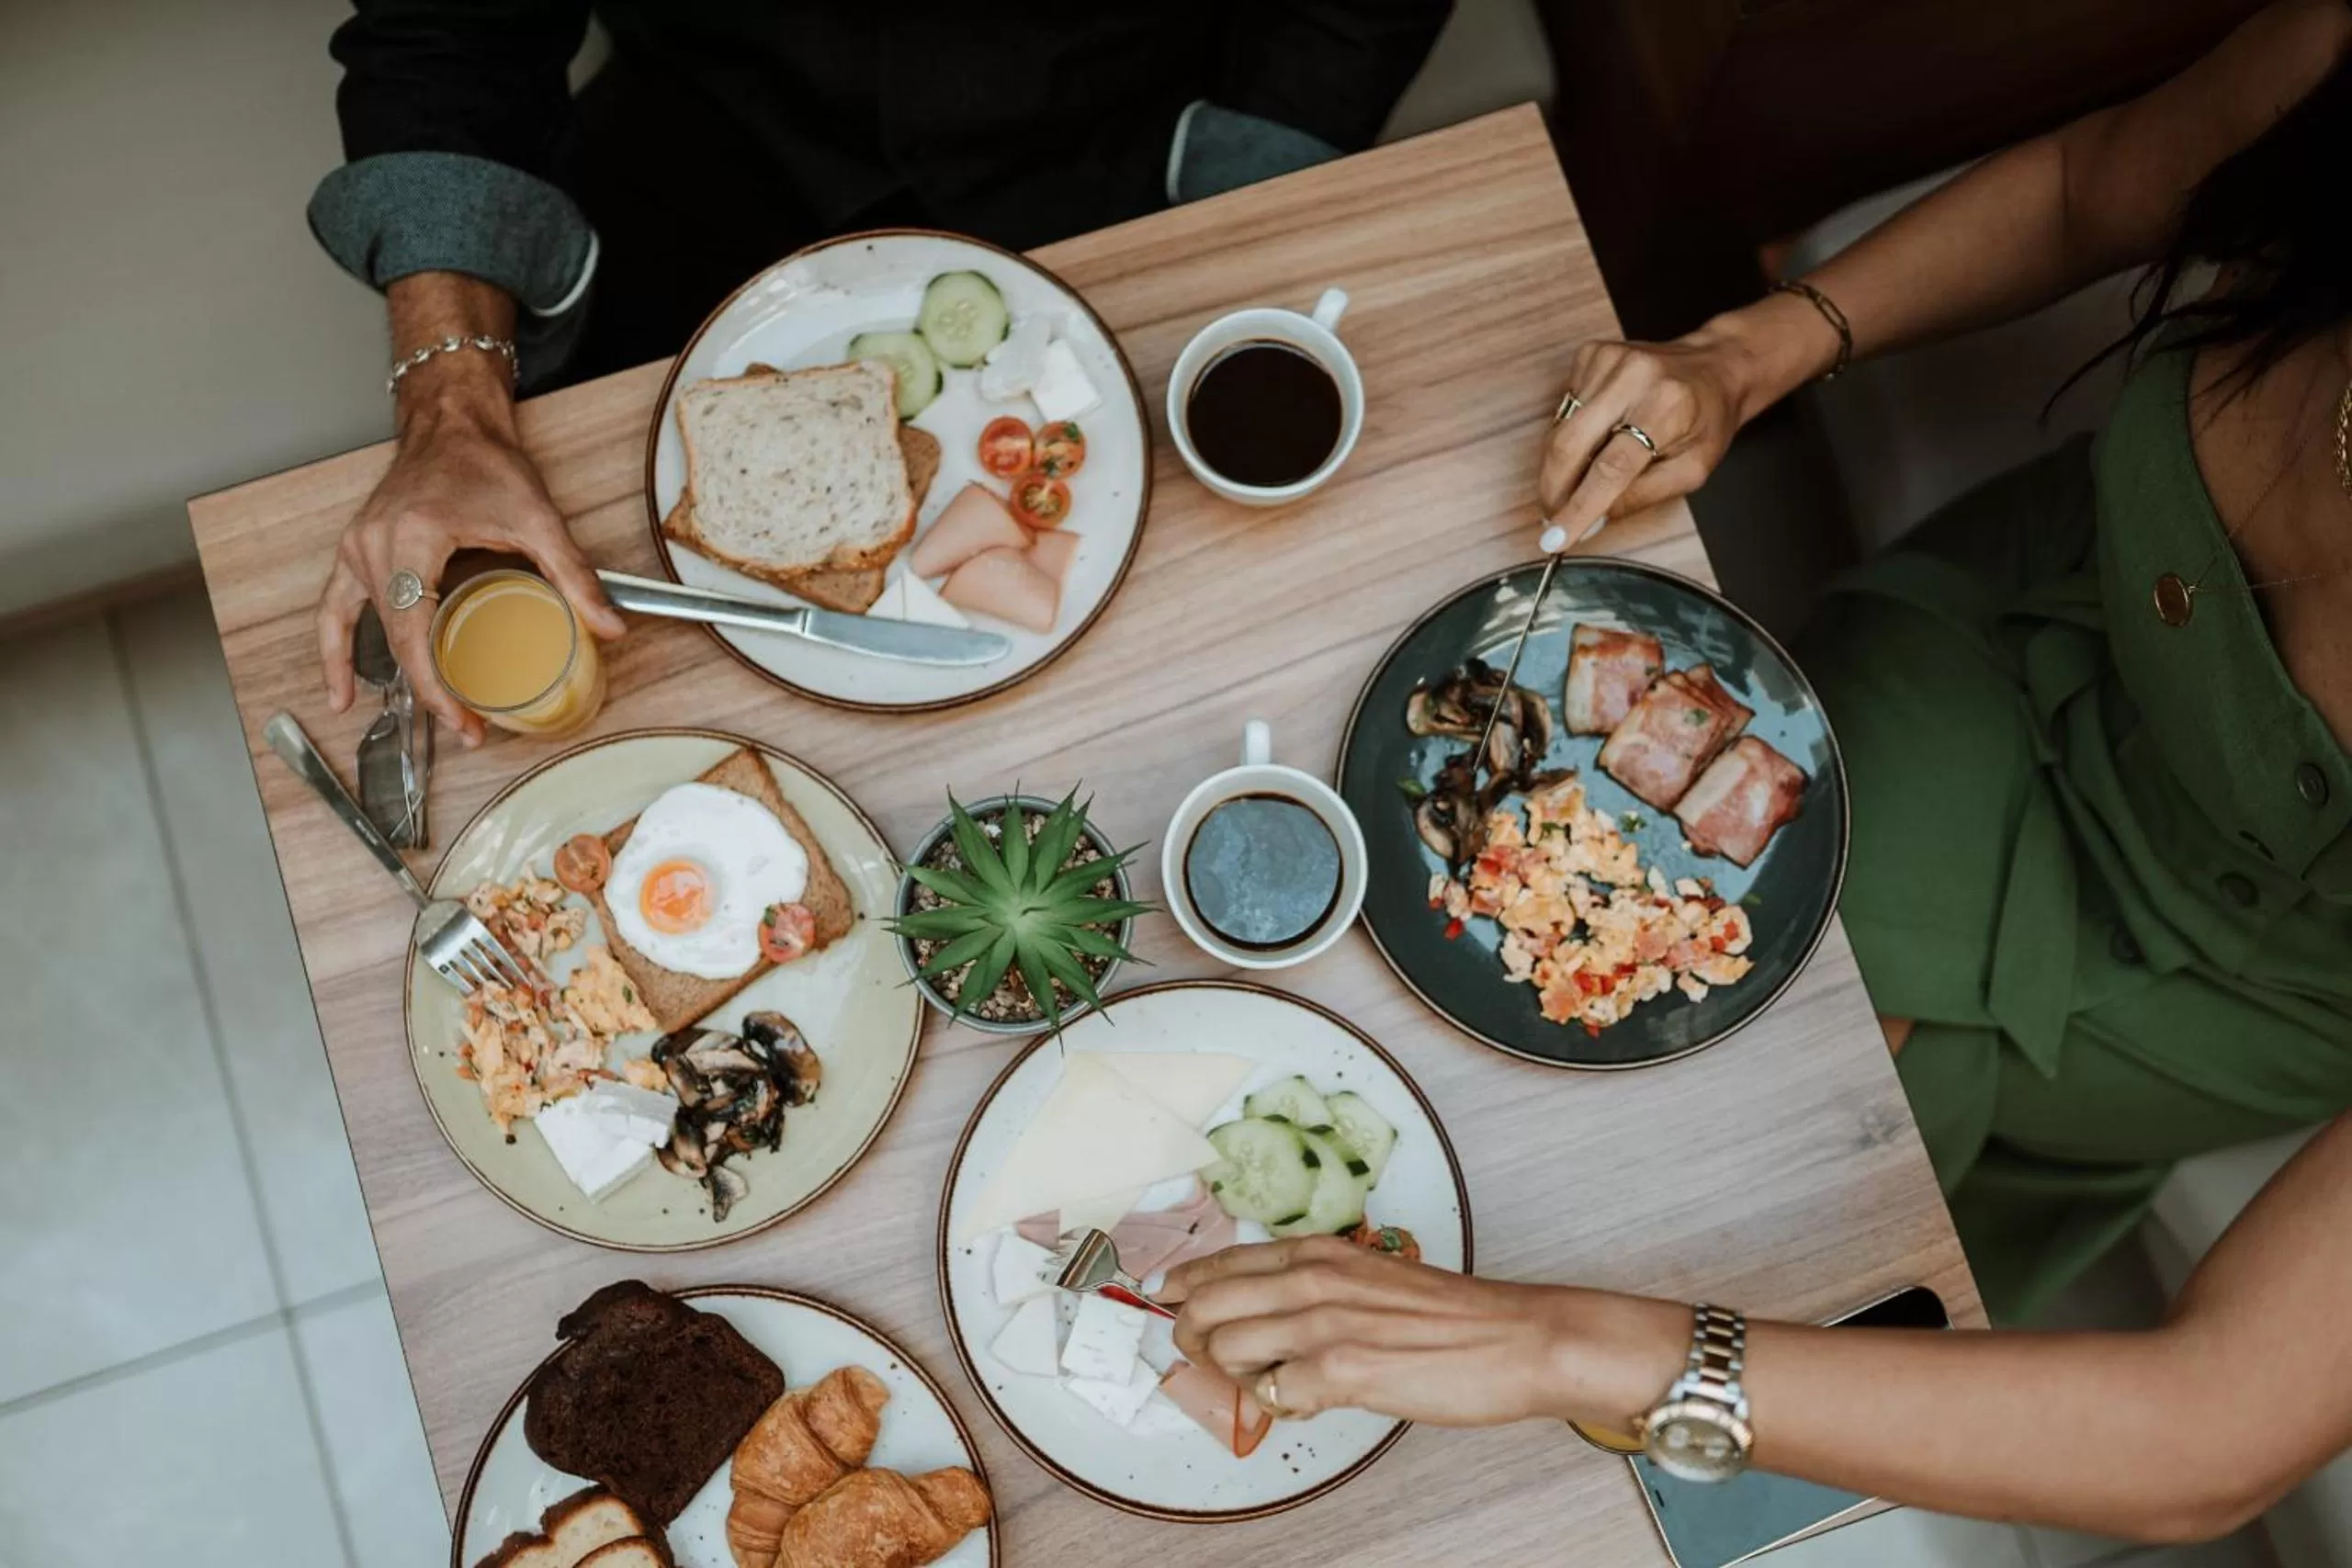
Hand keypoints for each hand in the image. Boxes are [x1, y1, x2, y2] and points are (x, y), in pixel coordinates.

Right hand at [315, 365, 622, 745]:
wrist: (453, 421)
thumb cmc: (487, 461)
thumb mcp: (538, 518)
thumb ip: (574, 574)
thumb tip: (610, 626)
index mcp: (412, 540)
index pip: (415, 635)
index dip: (437, 687)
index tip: (466, 721)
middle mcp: (375, 547)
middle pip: (395, 640)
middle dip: (430, 692)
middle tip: (469, 728)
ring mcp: (359, 549)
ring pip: (373, 630)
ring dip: (400, 676)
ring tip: (439, 713)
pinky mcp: (358, 551)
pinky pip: (334, 610)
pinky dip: (334, 652)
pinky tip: (344, 693)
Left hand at [1163, 1235, 1583, 1425]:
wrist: (1515, 1338)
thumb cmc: (1452, 1316)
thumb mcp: (1372, 1277)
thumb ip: (1317, 1288)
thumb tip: (1266, 1315)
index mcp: (1320, 1251)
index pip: (1221, 1262)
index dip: (1184, 1285)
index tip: (1169, 1300)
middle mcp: (1312, 1278)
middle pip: (1203, 1303)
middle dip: (1191, 1335)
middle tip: (1205, 1356)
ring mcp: (1323, 1323)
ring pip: (1223, 1346)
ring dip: (1232, 1374)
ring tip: (1268, 1382)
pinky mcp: (1341, 1371)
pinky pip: (1269, 1393)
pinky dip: (1276, 1405)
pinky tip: (1305, 1402)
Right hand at [1537, 337, 1746, 550]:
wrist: (1716, 366)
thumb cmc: (1708, 420)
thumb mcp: (1692, 470)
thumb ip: (1642, 497)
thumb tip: (1590, 521)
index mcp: (1669, 406)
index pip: (1612, 467)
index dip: (1579, 506)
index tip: (1556, 539)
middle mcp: (1634, 376)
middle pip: (1570, 445)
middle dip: (1554, 489)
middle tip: (1553, 518)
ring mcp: (1608, 360)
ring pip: (1559, 430)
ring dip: (1563, 464)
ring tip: (1585, 472)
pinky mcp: (1591, 354)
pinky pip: (1563, 410)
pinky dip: (1572, 434)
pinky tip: (1598, 432)